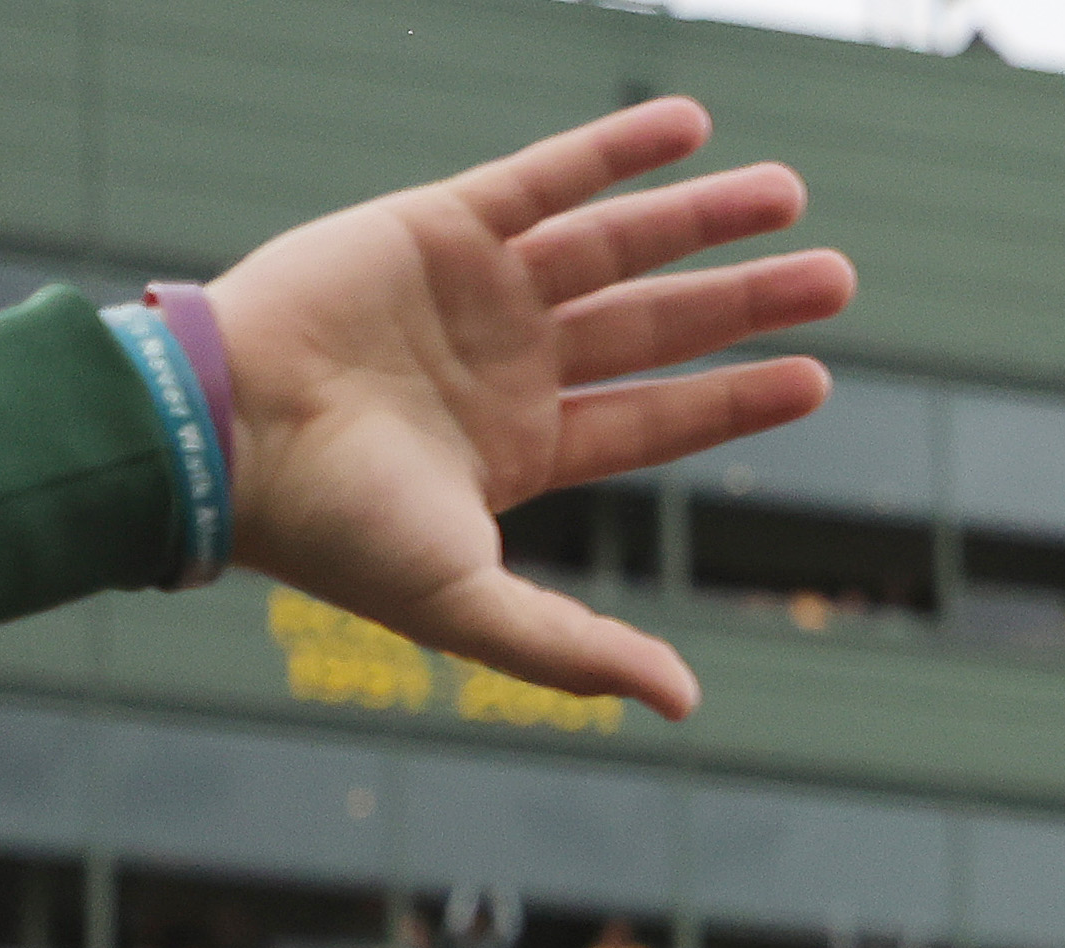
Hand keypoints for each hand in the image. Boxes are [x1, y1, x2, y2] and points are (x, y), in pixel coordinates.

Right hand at [207, 95, 851, 719]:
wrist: (223, 436)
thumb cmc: (331, 530)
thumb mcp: (467, 605)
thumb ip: (575, 650)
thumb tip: (686, 705)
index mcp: (521, 449)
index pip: (654, 419)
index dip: (735, 398)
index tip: (815, 378)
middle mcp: (510, 366)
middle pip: (658, 328)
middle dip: (747, 301)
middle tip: (842, 280)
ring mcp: (478, 294)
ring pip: (617, 245)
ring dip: (704, 218)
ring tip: (794, 198)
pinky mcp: (438, 226)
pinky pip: (545, 178)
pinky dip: (615, 153)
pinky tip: (689, 125)